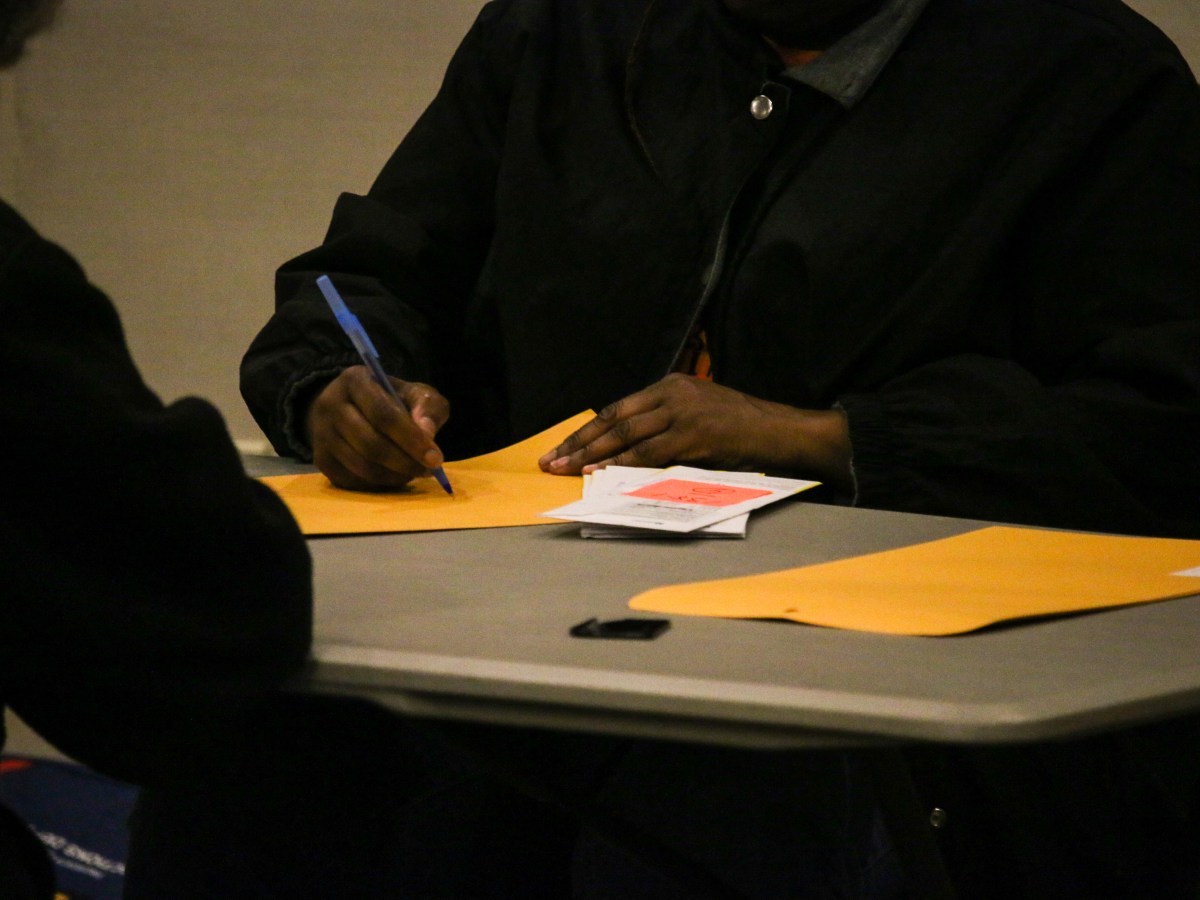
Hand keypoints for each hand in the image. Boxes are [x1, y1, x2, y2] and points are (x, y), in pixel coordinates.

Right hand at [305, 366, 449, 490]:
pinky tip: (394, 476)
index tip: (436, 458)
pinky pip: (351, 480)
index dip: (411, 439)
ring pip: (361, 466)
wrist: (352, 406)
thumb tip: (427, 435)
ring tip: (414, 473)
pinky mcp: (320, 459)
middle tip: (428, 471)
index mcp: (355, 381)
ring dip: (393, 476)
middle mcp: (331, 405)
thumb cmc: (391, 399)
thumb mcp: (415, 394)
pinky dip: (378, 484)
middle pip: (370, 443)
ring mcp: (321, 434)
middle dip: (405, 462)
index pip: (383, 414)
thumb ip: (428, 409)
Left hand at [537, 373, 851, 488]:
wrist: (784, 432)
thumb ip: (667, 423)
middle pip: (614, 420)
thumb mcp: (701, 413)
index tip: (562, 448)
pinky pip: (650, 453)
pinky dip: (622, 464)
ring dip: (592, 456)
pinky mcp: (695, 435)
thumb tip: (629, 448)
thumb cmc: (745, 429)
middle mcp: (673, 393)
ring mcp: (684, 413)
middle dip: (578, 444)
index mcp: (672, 385)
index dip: (587, 431)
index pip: (617, 409)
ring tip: (566, 471)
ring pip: (626, 436)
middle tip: (551, 462)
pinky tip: (601, 473)